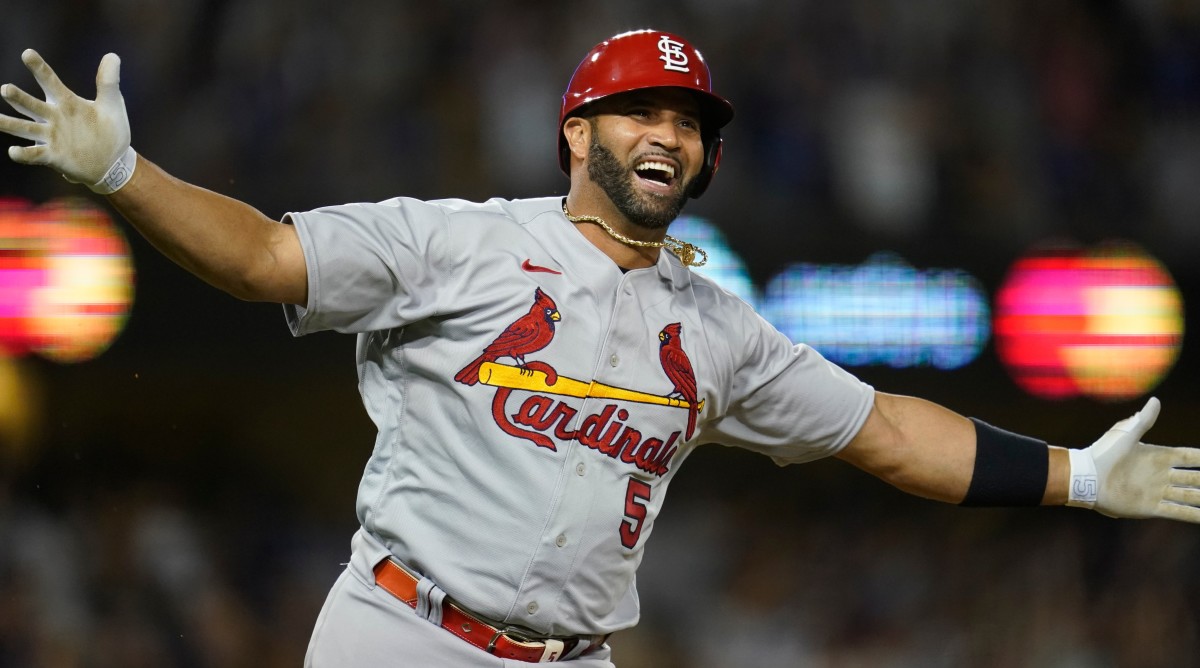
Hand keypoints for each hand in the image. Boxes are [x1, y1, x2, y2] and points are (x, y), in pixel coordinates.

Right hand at [0, 49, 135, 192]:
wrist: (114, 162)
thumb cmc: (110, 131)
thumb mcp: (112, 105)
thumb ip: (108, 82)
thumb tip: (112, 55)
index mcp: (66, 102)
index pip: (50, 81)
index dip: (39, 68)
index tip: (27, 53)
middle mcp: (53, 117)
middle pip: (31, 105)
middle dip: (18, 97)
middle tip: (5, 89)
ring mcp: (51, 136)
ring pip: (25, 128)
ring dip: (10, 123)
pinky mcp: (53, 156)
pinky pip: (34, 154)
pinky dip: (24, 154)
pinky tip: (13, 151)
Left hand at [1069, 397, 1199, 521]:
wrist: (1086, 478)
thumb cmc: (1103, 453)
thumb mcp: (1125, 434)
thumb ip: (1142, 420)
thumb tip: (1156, 401)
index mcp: (1158, 456)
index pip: (1189, 456)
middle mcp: (1162, 475)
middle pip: (1194, 477)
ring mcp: (1158, 491)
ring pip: (1191, 496)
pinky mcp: (1151, 507)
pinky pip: (1178, 512)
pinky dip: (1194, 515)